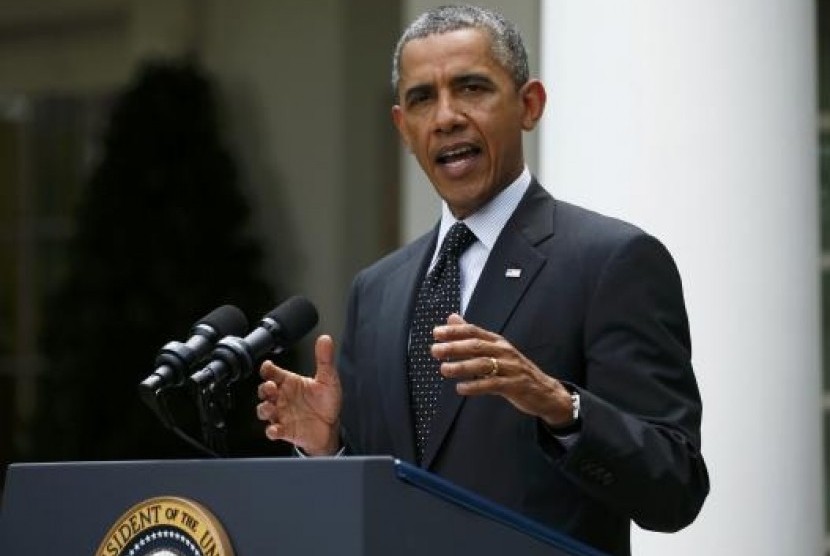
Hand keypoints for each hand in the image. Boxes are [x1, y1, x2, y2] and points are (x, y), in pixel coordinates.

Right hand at [256, 335, 341, 455]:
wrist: (332, 426)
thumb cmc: (326, 402)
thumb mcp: (328, 379)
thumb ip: (325, 359)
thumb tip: (325, 339)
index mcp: (290, 382)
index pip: (273, 372)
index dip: (267, 368)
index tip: (268, 366)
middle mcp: (283, 397)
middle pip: (264, 390)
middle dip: (263, 388)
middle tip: (270, 386)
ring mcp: (282, 414)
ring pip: (264, 410)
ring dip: (264, 409)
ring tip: (269, 407)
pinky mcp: (285, 430)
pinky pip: (273, 431)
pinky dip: (272, 431)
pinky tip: (276, 429)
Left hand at [432, 314, 573, 426]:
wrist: (545, 391)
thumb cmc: (515, 369)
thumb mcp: (495, 350)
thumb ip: (472, 335)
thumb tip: (451, 318)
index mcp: (497, 342)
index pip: (474, 331)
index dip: (455, 331)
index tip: (436, 333)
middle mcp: (504, 351)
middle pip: (477, 346)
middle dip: (454, 347)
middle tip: (436, 350)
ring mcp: (510, 368)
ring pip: (483, 364)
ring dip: (462, 366)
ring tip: (444, 369)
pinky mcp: (514, 385)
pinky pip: (493, 384)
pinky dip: (475, 386)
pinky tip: (461, 388)